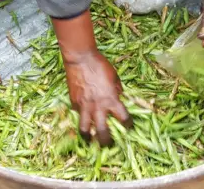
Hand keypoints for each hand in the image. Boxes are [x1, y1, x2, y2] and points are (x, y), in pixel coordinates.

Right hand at [51, 10, 131, 145]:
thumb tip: (118, 97)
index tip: (129, 127)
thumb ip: (116, 90)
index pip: (124, 119)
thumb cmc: (100, 66)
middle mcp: (98, 107)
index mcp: (112, 100)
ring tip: (90, 140)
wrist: (81, 59)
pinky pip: (77, 113)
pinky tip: (82, 115)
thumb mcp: (114, 77)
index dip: (128, 125)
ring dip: (88, 136)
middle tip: (108, 145)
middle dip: (106, 141)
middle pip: (103, 132)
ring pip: (85, 129)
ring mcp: (84, 106)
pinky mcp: (74, 102)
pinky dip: (80, 116)